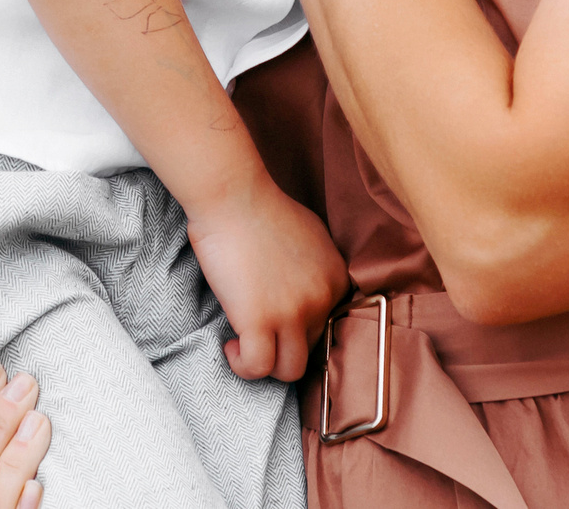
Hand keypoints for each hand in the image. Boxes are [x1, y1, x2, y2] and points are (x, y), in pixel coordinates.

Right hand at [187, 181, 349, 383]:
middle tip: (257, 330)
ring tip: (245, 344)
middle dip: (282, 343)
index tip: (276, 319)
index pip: (327, 327)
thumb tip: (305, 291)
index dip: (298, 327)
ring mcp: (294, 314)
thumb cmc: (262, 209)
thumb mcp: (310, 236)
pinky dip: (243, 365)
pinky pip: (259, 368)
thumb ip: (316, 268)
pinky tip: (231, 346)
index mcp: (337, 279)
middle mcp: (322, 299)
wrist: (234, 197)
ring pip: (290, 370)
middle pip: (308, 348)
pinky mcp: (261, 322)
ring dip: (266, 364)